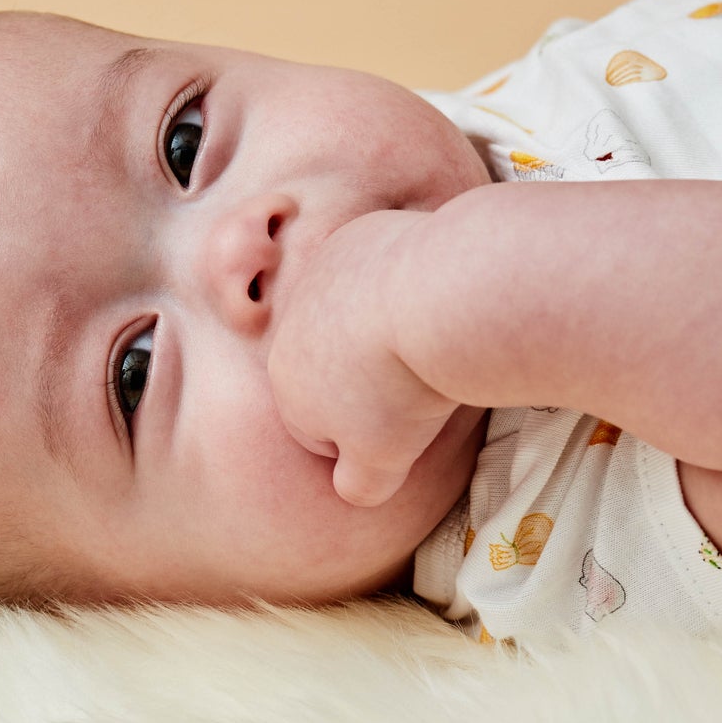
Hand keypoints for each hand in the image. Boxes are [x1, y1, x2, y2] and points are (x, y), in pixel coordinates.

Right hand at [267, 208, 461, 506]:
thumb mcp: (380, 465)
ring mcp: (322, 273)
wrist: (435, 300)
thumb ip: (358, 484)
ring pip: (352, 311)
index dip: (367, 430)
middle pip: (332, 361)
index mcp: (286, 383)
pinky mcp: (359, 234)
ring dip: (382, 327)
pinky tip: (432, 296)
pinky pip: (378, 268)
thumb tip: (353, 488)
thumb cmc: (403, 392)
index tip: (404, 425)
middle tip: (419, 384)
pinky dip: (400, 281)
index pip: (319, 421)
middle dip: (369, 375)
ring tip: (428, 341)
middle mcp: (291, 324)